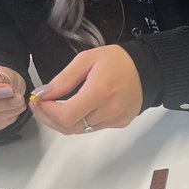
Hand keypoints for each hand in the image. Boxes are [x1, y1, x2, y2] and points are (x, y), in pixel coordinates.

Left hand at [29, 45, 143, 135]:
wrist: (148, 70)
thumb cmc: (118, 61)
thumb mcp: (87, 59)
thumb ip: (64, 79)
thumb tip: (43, 93)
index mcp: (100, 91)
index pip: (66, 115)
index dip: (47, 111)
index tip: (40, 99)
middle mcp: (109, 110)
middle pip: (69, 127)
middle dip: (49, 118)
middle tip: (40, 104)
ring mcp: (115, 120)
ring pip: (79, 129)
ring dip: (62, 120)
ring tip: (55, 105)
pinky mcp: (119, 124)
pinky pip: (92, 127)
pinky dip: (79, 120)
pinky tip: (77, 107)